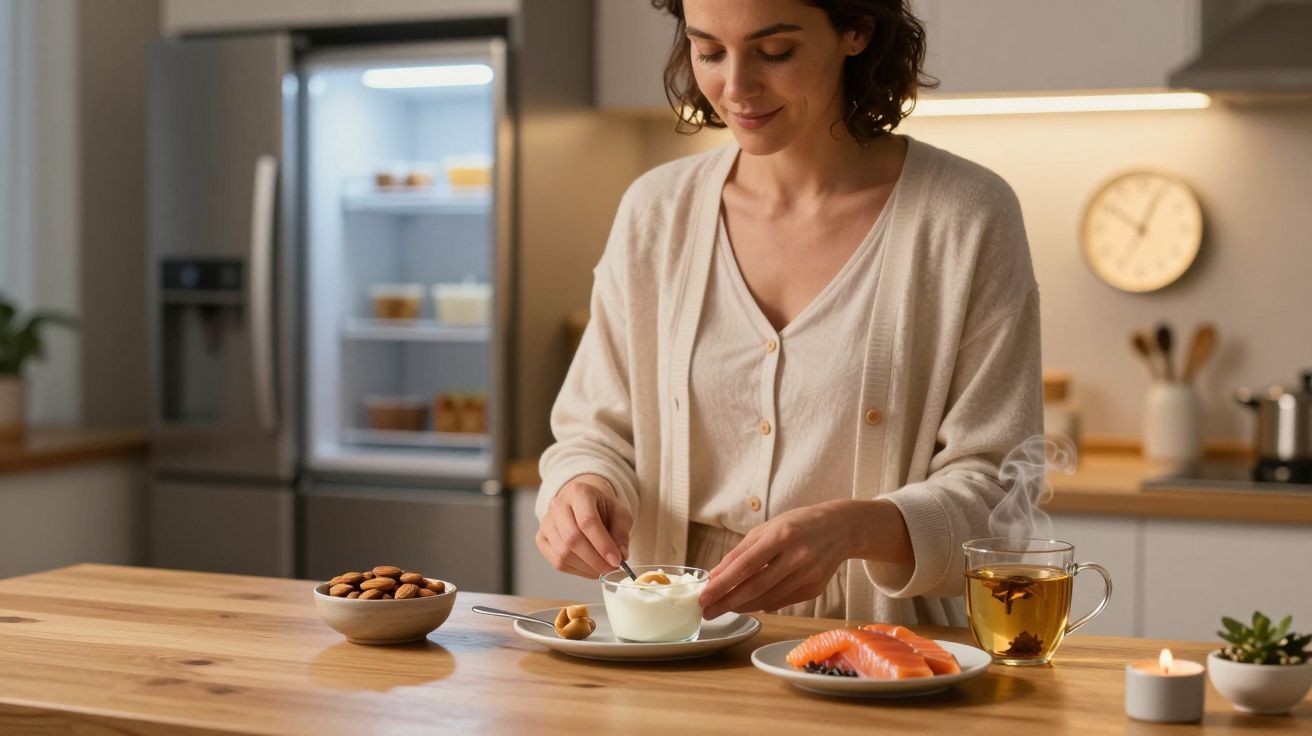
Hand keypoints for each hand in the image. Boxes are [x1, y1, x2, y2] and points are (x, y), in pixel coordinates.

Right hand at [536, 475, 632, 577]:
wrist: (583, 503)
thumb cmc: (602, 508)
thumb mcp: (620, 514)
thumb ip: (621, 533)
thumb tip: (621, 555)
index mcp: (579, 492)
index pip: (588, 521)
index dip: (602, 544)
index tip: (617, 561)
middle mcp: (558, 505)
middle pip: (572, 539)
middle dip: (595, 560)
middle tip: (611, 569)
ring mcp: (546, 522)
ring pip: (562, 553)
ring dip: (586, 568)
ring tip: (603, 569)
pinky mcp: (541, 538)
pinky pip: (556, 561)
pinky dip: (576, 570)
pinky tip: (590, 569)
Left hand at [698, 501, 855, 618]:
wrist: (841, 528)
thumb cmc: (798, 525)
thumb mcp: (767, 529)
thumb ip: (741, 552)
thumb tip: (715, 576)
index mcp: (781, 535)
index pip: (745, 565)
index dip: (722, 584)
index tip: (704, 597)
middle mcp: (797, 556)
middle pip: (755, 586)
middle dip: (727, 602)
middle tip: (707, 611)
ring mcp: (808, 575)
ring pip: (768, 599)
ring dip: (742, 606)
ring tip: (724, 608)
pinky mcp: (815, 589)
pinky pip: (782, 602)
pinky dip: (762, 604)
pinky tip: (749, 603)